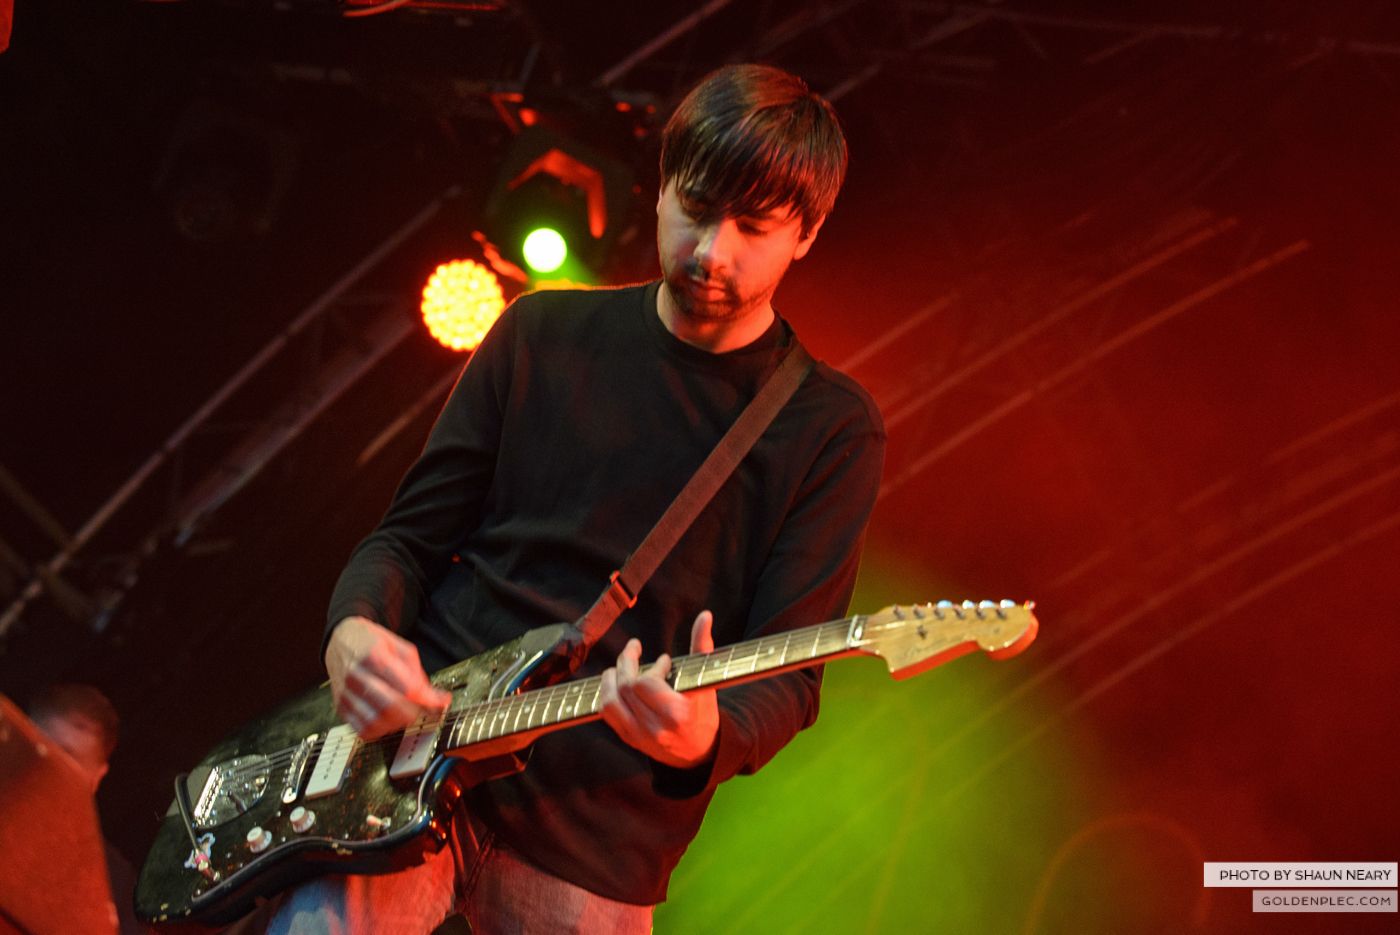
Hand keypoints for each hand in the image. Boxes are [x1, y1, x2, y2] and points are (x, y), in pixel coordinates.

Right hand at [325, 616, 450, 739]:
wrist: (340, 640)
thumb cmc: (370, 642)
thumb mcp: (400, 646)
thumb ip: (418, 673)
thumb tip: (435, 699)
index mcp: (374, 657)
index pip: (406, 688)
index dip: (427, 699)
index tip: (440, 702)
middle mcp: (357, 676)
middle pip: (390, 707)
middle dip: (413, 713)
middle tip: (420, 708)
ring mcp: (346, 694)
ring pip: (376, 722)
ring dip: (397, 723)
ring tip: (403, 713)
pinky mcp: (341, 708)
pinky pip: (363, 730)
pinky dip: (380, 730)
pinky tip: (387, 719)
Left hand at [599, 610, 718, 768]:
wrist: (700, 752)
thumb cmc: (704, 713)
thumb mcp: (707, 682)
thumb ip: (703, 647)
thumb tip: (704, 616)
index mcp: (677, 714)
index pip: (647, 684)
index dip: (653, 667)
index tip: (664, 661)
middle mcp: (655, 728)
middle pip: (626, 688)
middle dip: (627, 663)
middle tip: (633, 649)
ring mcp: (639, 735)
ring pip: (610, 703)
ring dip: (610, 679)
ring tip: (618, 667)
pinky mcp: (629, 739)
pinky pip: (607, 715)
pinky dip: (607, 695)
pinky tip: (615, 685)